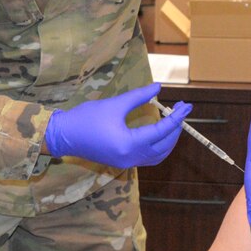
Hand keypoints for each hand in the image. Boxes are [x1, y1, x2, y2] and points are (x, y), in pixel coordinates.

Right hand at [45, 83, 191, 168]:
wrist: (63, 136)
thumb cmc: (87, 118)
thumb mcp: (115, 104)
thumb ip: (139, 96)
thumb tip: (158, 87)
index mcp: (129, 144)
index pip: (161, 131)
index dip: (176, 117)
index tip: (186, 106)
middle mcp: (130, 157)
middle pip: (163, 146)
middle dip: (175, 129)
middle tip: (181, 110)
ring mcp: (126, 163)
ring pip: (158, 155)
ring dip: (169, 140)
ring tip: (173, 121)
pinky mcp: (122, 163)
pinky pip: (148, 157)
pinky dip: (158, 146)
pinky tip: (159, 132)